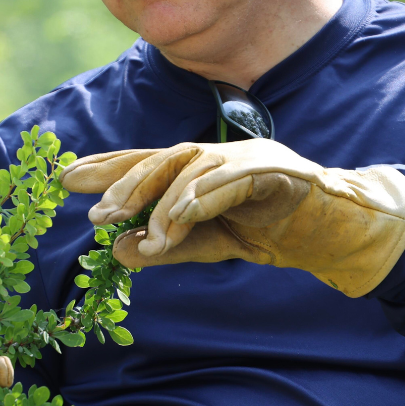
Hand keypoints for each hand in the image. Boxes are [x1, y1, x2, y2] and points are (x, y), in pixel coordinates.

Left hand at [61, 139, 404, 296]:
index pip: (149, 162)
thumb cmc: (273, 232)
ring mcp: (249, 157)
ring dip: (162, 198)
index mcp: (202, 169)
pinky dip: (204, 196)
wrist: (337, 233)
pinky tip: (178, 216)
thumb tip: (118, 250)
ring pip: (194, 166)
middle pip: (164, 157)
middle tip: (96, 212)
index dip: (109, 168)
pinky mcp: (277, 170)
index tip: (67, 178)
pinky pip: (234, 179)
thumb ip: (170, 247)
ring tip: (139, 230)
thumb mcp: (212, 246)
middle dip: (126, 182)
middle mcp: (220, 155)